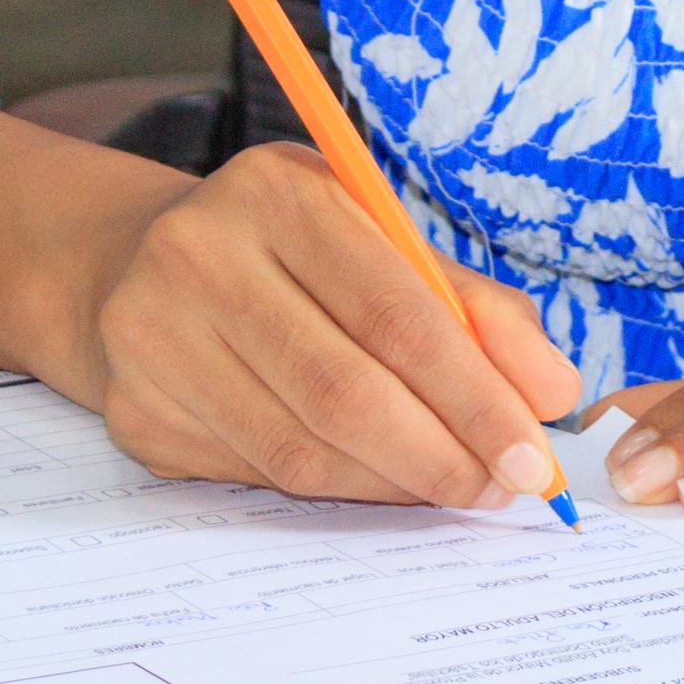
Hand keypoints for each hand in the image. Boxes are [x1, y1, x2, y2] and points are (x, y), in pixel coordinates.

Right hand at [87, 141, 579, 509]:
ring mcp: (155, 341)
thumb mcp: (380, 238)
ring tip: (457, 487)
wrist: (132, 264)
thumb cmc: (290, 250)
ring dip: (398, 483)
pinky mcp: (137, 415)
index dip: (474, 394)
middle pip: (346, 391)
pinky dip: (339, 489)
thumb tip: (551, 394)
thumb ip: (471, 307)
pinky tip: (382, 481)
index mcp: (277, 194)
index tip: (534, 452)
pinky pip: (261, 475)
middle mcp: (200, 259)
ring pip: (303, 449)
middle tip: (506, 487)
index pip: (394, 312)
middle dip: (445, 453)